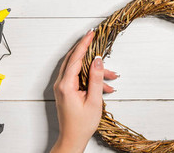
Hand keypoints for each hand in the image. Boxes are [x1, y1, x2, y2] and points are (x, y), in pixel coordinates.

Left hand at [50, 30, 117, 152]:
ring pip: (78, 68)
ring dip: (94, 68)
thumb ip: (96, 78)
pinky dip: (91, 77)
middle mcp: (61, 84)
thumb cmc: (81, 124)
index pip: (75, 58)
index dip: (84, 44)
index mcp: (66, 85)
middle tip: (95, 38)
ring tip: (112, 75)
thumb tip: (98, 60)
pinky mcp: (66, 90)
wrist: (72, 139)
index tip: (91, 33)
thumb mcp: (94, 100)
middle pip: (73, 59)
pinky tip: (105, 86)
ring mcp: (62, 87)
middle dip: (87, 50)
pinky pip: (78, 77)